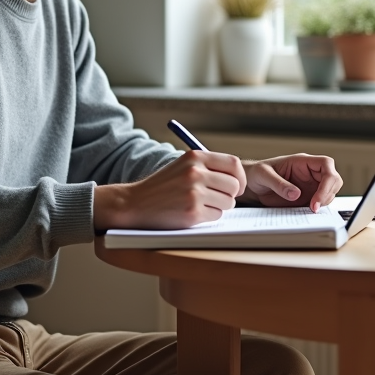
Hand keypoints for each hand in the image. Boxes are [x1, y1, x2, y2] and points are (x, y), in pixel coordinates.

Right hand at [93, 151, 247, 231]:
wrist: (135, 203)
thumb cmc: (162, 186)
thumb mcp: (183, 166)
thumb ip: (208, 167)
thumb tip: (239, 177)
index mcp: (195, 157)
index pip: (234, 163)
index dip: (240, 177)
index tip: (236, 186)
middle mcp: (195, 172)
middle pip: (235, 185)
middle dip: (230, 195)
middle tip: (218, 199)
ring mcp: (194, 193)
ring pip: (228, 202)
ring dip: (219, 207)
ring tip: (201, 205)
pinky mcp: (192, 212)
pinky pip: (216, 216)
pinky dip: (208, 216)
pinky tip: (192, 213)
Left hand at [238, 154, 342, 211]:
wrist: (252, 184)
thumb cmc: (257, 173)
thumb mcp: (264, 176)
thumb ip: (279, 184)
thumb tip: (295, 194)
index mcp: (302, 161)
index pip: (326, 164)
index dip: (328, 180)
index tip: (316, 199)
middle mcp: (310, 172)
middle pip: (334, 179)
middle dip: (328, 194)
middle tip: (313, 208)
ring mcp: (311, 185)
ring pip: (330, 192)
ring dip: (325, 202)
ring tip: (309, 211)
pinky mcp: (308, 197)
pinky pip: (320, 203)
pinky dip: (319, 209)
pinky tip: (308, 213)